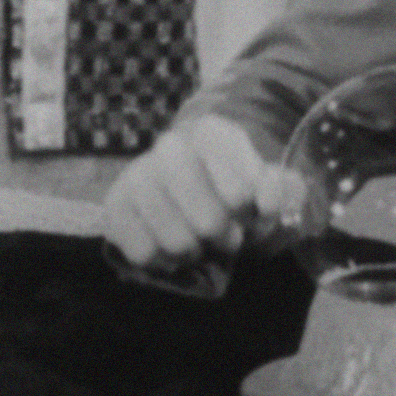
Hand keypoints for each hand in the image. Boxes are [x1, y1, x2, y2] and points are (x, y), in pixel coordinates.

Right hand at [102, 114, 300, 268]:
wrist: (182, 185)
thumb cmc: (228, 186)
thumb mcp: (263, 183)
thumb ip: (281, 189)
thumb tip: (272, 200)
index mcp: (212, 134)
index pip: (240, 193)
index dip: (249, 215)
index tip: (250, 213)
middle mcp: (170, 147)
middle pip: (209, 222)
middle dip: (224, 237)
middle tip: (227, 236)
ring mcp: (137, 175)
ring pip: (177, 243)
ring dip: (195, 251)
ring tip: (199, 243)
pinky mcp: (114, 206)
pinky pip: (143, 253)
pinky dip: (162, 261)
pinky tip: (169, 246)